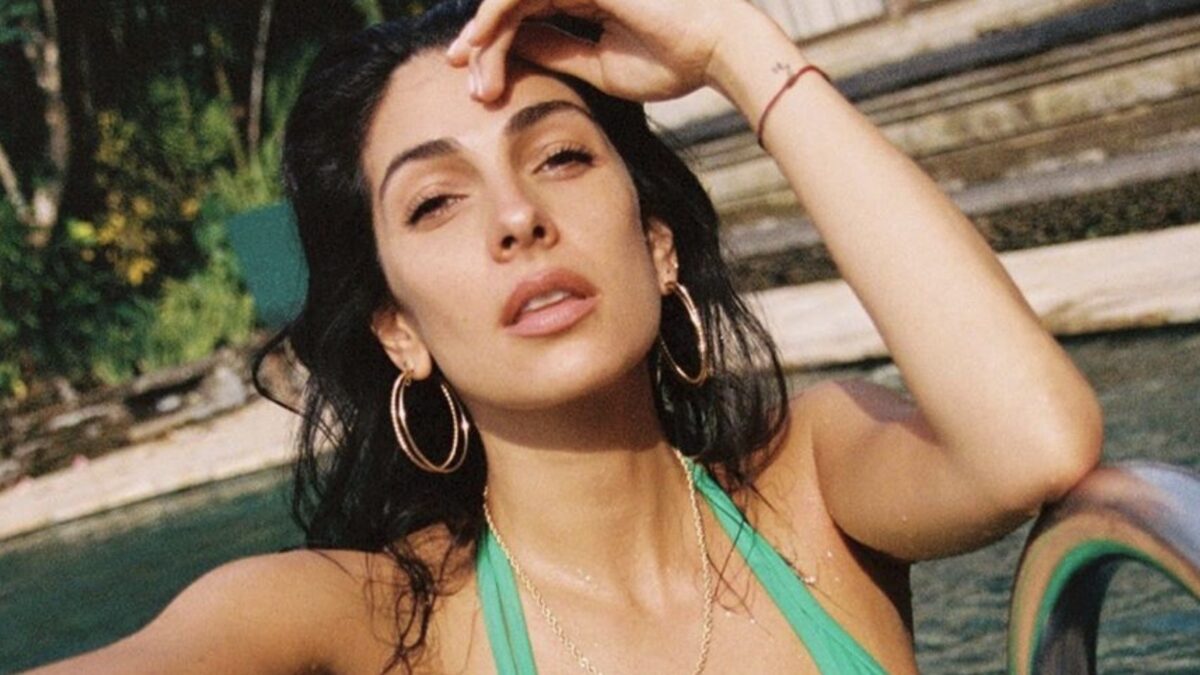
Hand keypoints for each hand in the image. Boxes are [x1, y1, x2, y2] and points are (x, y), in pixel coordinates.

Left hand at [445, 0, 753, 102]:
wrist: (718, 48)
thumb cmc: (674, 61)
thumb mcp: (600, 66)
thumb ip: (557, 52)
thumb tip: (510, 51)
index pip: (527, 17)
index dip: (498, 49)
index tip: (481, 88)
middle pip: (511, 7)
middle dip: (483, 46)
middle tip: (470, 85)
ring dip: (484, 34)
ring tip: (467, 68)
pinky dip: (495, 15)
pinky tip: (480, 43)